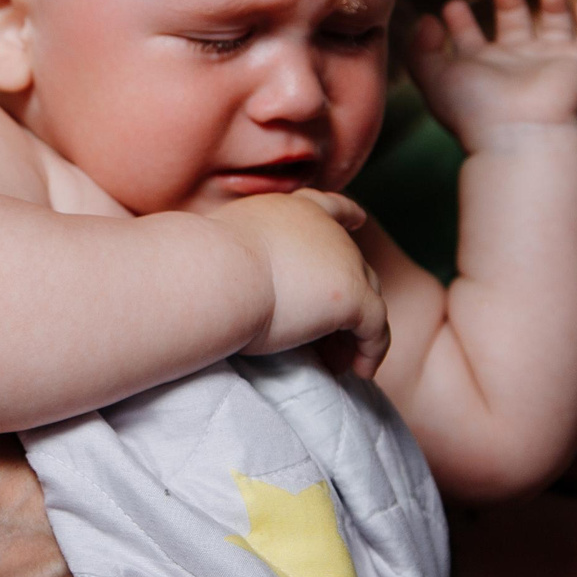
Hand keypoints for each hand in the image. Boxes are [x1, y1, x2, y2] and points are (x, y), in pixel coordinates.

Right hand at [212, 189, 388, 376]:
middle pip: (350, 263)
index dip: (345, 214)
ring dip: (353, 331)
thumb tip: (226, 275)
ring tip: (337, 362)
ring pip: (367, 297)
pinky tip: (360, 371)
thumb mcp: (222, 248)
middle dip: (342, 298)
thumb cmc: (201, 269)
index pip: (326, 206)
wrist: (213, 274)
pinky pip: (375, 329)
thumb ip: (238, 255)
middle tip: (325, 340)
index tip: (359, 221)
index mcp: (289, 211)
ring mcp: (343, 259)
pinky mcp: (351, 295)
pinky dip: (371, 350)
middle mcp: (323, 227)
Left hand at [406, 0, 576, 150]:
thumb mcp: (435, 80)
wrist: (520, 135)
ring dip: (555, 1)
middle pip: (514, 24)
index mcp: (482, 69)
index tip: (452, 6)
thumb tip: (426, 20)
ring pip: (556, 25)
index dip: (459, 20)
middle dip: (509, 0)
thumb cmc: (475, 111)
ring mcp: (550, 64)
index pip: (469, 39)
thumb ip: (420, 50)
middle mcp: (516, 64)